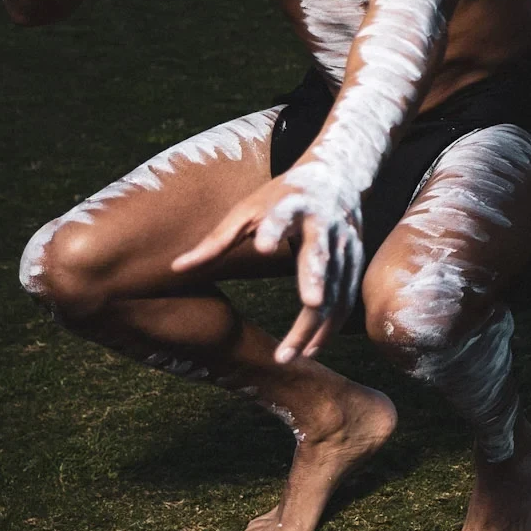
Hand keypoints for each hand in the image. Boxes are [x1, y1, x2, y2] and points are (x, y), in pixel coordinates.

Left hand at [171, 161, 365, 362]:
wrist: (337, 176)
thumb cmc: (282, 196)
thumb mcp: (248, 209)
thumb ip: (217, 240)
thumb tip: (176, 268)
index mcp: (293, 204)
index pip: (283, 216)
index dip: (275, 230)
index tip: (264, 248)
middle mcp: (324, 224)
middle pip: (320, 257)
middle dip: (316, 281)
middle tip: (309, 305)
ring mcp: (345, 244)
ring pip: (335, 288)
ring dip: (317, 323)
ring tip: (290, 355)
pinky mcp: (355, 260)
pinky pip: (346, 298)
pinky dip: (330, 326)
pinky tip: (310, 349)